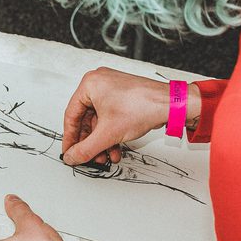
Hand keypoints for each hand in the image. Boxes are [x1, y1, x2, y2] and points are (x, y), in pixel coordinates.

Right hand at [61, 67, 200, 165]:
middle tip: (89, 157)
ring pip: (100, 121)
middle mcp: (99, 83)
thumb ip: (85, 149)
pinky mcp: (123, 96)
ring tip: (106, 157)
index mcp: (89, 84)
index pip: (71, 115)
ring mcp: (112, 89)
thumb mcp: (107, 134)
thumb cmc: (142, 106)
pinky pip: (111, 117)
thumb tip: (71, 157)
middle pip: (86, 119)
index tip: (69, 152)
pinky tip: (116, 149)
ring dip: (102, 141)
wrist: (171, 104)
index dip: (70, 138)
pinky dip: (112, 133)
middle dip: (90, 142)